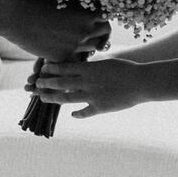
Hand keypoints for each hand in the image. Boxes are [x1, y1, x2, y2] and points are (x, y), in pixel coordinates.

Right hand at [3, 0, 110, 60]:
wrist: (16, 18)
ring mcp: (73, 47)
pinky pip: (72, 59)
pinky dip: (69, 55)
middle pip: (103, 37)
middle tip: (94, 35)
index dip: (102, 20)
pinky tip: (62, 50)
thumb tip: (87, 2)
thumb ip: (77, 4)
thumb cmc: (36, 3)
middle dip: (100, 36)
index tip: (98, 21)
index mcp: (87, 16)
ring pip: (89, 51)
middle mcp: (84, 33)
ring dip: (85, 47)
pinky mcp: (61, 57)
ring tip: (78, 42)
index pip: (106, 21)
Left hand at [32, 54, 149, 118]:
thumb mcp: (106, 62)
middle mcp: (87, 82)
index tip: (41, 69)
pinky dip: (78, 113)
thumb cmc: (126, 68)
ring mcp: (92, 96)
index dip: (51, 69)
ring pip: (67, 98)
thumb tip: (82, 62)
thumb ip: (92, 65)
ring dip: (53, 98)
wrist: (142, 82)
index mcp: (88, 69)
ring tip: (42, 98)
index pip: (63, 67)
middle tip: (35, 84)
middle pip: (60, 83)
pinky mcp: (100, 107)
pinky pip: (85, 112)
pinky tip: (72, 115)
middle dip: (46, 83)